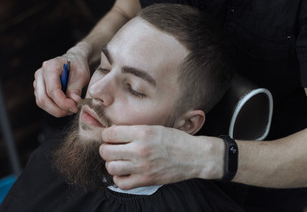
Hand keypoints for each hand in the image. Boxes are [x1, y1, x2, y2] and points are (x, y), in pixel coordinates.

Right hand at [33, 42, 91, 116]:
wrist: (74, 62)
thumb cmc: (78, 67)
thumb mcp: (82, 76)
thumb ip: (76, 89)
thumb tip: (74, 102)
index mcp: (50, 67)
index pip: (52, 90)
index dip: (63, 102)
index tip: (74, 107)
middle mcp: (40, 74)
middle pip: (43, 98)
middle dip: (58, 109)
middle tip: (73, 111)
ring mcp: (37, 82)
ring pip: (41, 102)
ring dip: (56, 110)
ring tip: (71, 109)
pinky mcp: (39, 89)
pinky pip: (43, 102)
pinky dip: (54, 108)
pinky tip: (66, 107)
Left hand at [99, 125, 223, 189]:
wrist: (194, 156)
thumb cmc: (176, 140)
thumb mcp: (156, 128)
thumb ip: (135, 130)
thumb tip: (114, 133)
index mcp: (142, 132)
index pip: (110, 133)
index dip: (107, 135)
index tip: (111, 137)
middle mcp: (140, 149)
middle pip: (106, 151)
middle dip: (106, 149)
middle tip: (113, 149)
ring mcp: (143, 166)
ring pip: (111, 167)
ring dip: (112, 164)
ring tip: (119, 161)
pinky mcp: (147, 180)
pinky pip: (121, 183)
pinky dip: (119, 179)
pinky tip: (125, 173)